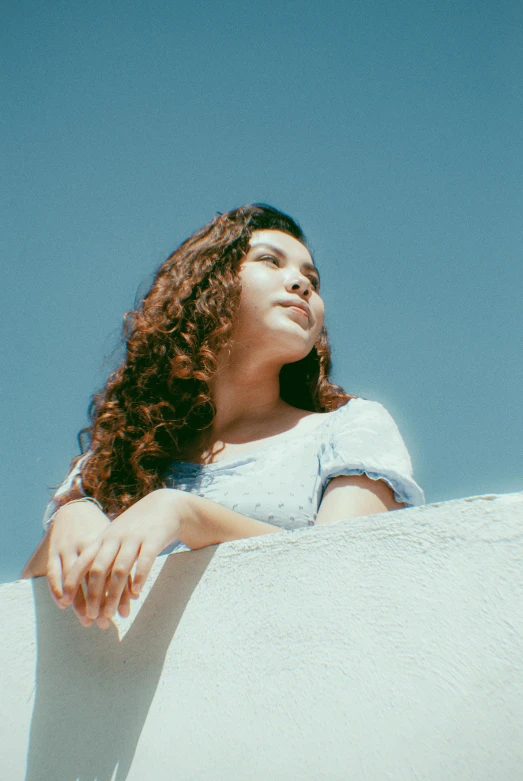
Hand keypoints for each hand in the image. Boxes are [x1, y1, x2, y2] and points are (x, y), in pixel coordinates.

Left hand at [60, 489, 186, 628]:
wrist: (165, 505)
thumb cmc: (138, 525)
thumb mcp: (116, 534)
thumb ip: (103, 554)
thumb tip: (89, 583)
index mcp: (104, 538)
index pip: (83, 561)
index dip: (73, 581)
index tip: (65, 601)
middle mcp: (116, 537)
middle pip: (99, 569)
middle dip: (94, 595)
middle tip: (91, 616)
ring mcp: (134, 537)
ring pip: (120, 569)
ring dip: (114, 594)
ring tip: (112, 614)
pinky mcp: (153, 539)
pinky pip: (144, 561)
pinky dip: (138, 578)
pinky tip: (135, 593)